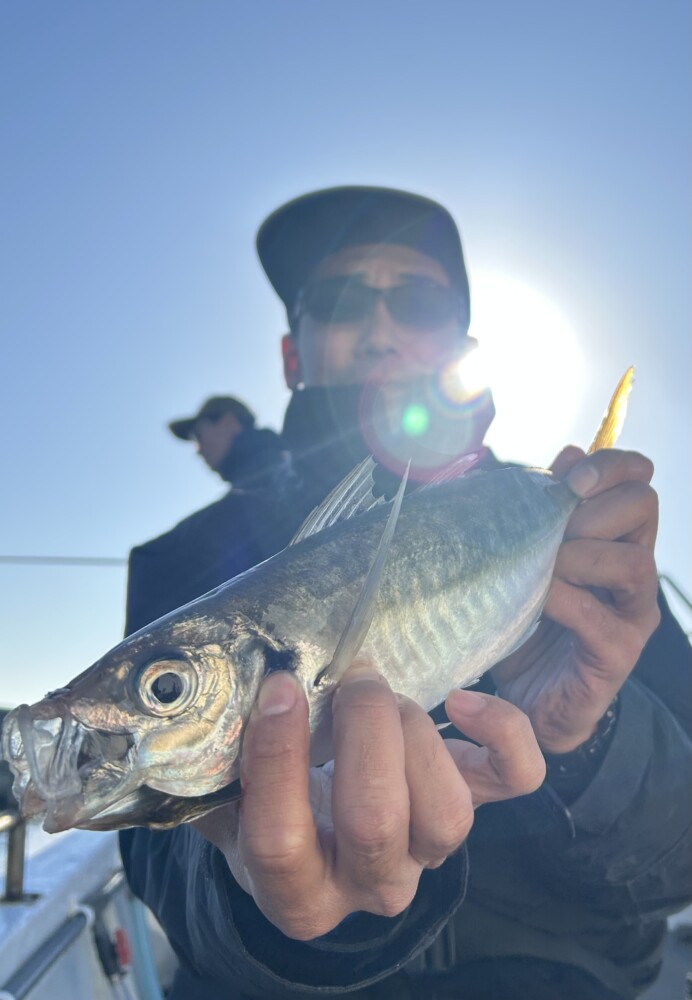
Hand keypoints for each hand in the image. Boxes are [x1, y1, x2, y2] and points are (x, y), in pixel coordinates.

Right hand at [194, 663, 543, 940]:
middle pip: (376, 824)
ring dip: (416, 734)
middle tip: (350, 678)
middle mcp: (367, 885)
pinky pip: (516, 782)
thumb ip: (213, 762)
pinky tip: (461, 700)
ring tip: (387, 695)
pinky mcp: (472, 813)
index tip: (278, 688)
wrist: (320, 826)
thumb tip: (198, 699)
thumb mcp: (227, 792)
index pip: (280, 840)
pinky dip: (502, 732)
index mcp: (293, 888)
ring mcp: (427, 857)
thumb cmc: (266, 799)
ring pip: (448, 816)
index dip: (277, 758)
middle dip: (363, 732)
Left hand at [492, 446, 659, 752]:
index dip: (611, 465)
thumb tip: (568, 452)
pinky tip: (535, 598)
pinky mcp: (618, 653)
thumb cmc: (526, 621)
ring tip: (542, 566)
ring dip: (580, 554)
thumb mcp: (529, 556)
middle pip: (642, 507)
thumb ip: (547, 509)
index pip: (637, 480)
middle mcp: (633, 571)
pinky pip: (599, 614)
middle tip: (551, 529)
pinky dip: (563, 597)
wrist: (525, 698)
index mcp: (614, 537)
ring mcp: (632, 613)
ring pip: (634, 562)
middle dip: (591, 508)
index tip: (569, 475)